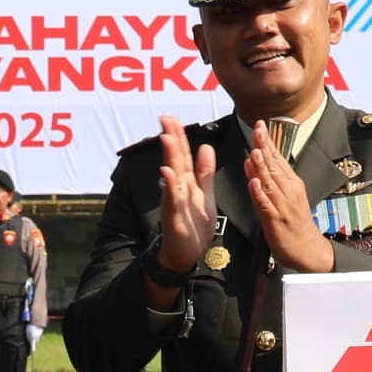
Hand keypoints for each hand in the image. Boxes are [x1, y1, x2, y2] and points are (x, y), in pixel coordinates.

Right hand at [149, 118, 217, 276]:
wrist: (188, 254)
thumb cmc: (195, 226)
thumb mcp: (205, 195)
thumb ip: (205, 172)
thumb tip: (206, 147)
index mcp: (188, 182)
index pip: (183, 154)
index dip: (179, 135)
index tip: (173, 117)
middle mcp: (179, 188)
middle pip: (175, 159)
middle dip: (171, 138)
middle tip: (165, 118)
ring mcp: (175, 201)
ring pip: (172, 175)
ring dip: (169, 156)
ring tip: (166, 137)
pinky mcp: (174, 216)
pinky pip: (172, 199)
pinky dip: (170, 186)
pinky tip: (167, 172)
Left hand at [240, 122, 335, 273]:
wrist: (307, 248)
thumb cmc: (294, 222)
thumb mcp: (283, 196)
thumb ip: (266, 178)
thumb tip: (251, 160)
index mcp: (291, 183)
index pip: (277, 157)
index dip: (268, 141)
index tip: (260, 124)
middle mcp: (288, 190)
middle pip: (274, 165)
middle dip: (265, 147)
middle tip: (258, 129)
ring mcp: (283, 205)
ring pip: (270, 182)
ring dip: (262, 166)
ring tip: (255, 151)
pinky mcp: (276, 220)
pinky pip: (266, 205)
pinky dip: (260, 193)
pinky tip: (254, 183)